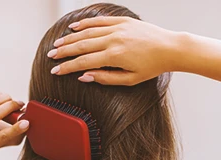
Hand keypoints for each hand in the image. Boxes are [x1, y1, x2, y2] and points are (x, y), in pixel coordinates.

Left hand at [0, 92, 28, 152]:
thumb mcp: (12, 140)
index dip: (16, 129)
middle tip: (21, 104)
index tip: (26, 122)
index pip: (2, 136)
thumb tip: (28, 121)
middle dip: (10, 107)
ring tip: (12, 100)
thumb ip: (21, 133)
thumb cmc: (1, 137)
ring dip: (4, 98)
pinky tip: (4, 97)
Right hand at [48, 16, 179, 84]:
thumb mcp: (130, 79)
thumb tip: (85, 76)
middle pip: (81, 45)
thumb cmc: (152, 67)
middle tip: (50, 56)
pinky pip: (99, 20)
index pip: (83, 62)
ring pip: (87, 32)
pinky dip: (85, 23)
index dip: (67, 67)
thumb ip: (106, 78)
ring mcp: (117, 28)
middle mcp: (113, 39)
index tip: (55, 71)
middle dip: (64, 51)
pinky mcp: (122, 21)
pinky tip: (74, 27)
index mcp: (114, 56)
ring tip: (57, 43)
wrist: (170, 48)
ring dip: (70, 38)